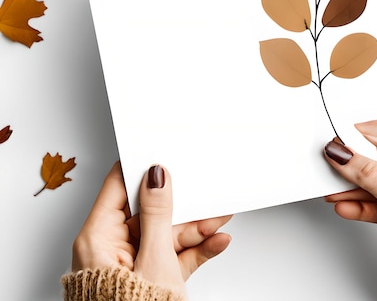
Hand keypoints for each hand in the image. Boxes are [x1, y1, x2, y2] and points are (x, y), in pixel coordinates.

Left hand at [71, 162, 231, 297]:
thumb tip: (156, 178)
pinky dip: (195, 250)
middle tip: (204, 192)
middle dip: (182, 206)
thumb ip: (158, 214)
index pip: (118, 187)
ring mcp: (131, 265)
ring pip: (166, 235)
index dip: (141, 170)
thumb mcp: (154, 258)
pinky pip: (173, 256)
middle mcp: (110, 249)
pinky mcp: (148, 279)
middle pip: (149, 213)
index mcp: (98, 238)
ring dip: (195, 229)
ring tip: (219, 219)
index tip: (164, 156)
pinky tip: (215, 242)